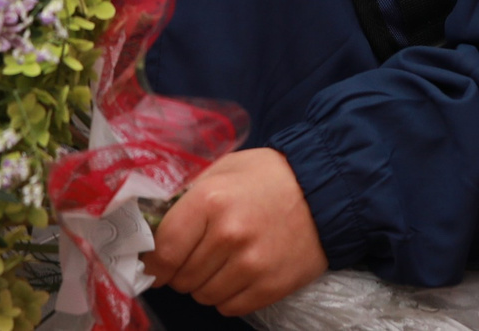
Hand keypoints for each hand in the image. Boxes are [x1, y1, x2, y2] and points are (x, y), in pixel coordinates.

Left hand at [142, 147, 328, 315]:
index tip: (153, 264)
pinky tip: (238, 275)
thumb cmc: (268, 176)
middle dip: (180, 271)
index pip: (162, 250)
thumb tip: (153, 228)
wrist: (325, 189)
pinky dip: (227, 296)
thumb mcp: (223, 170)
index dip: (152, 263)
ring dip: (204, 284)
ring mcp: (251, 264)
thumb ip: (187, 197)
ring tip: (220, 263)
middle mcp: (228, 235)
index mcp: (210, 200)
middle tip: (194, 256)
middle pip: (181, 277)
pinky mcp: (271, 286)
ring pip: (203, 296)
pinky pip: (229, 307)